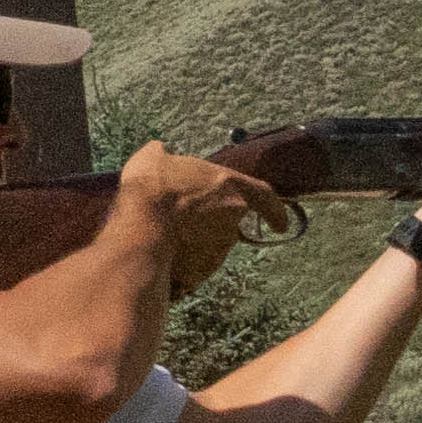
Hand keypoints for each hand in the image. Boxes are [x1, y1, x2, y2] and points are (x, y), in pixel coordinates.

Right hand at [118, 139, 296, 291]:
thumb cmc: (152, 187)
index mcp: (231, 187)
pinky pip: (195, 267)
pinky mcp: (201, 273)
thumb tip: (160, 149)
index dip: (275, 210)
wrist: (139, 228)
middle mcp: (231, 220)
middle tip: (189, 215)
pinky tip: (162, 253)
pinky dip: (184, 261)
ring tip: (168, 234)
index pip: (265, 198)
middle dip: (214, 221)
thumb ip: (163, 153)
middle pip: (231, 222)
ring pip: (212, 245)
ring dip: (196, 240)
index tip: (281, 223)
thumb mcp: (154, 157)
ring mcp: (217, 249)